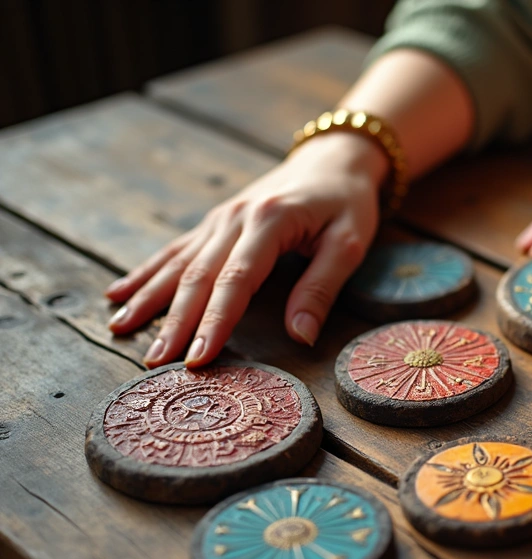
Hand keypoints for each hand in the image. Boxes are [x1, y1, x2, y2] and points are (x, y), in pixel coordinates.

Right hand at [106, 133, 385, 367]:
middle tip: (155, 362)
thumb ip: (322, 288)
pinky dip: (146, 273)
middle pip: (199, 276)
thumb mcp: (349, 242)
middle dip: (174, 321)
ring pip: (178, 264)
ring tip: (120, 330)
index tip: (199, 358)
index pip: (237, 280)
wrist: (332, 158)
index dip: (216, 321)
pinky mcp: (214, 222)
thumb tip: (301, 337)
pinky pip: (175, 250)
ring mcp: (220, 218)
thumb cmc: (347, 202)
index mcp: (270, 221)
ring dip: (149, 299)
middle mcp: (236, 218)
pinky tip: (118, 293)